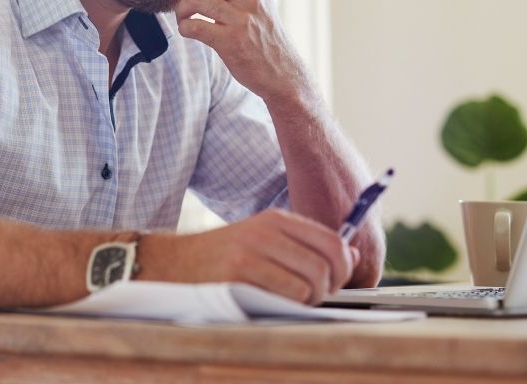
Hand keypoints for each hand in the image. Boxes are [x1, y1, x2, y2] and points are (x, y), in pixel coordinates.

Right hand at [138, 209, 358, 304]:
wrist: (174, 263)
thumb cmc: (225, 256)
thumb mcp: (264, 240)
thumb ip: (305, 245)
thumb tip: (351, 255)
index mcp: (278, 219)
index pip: (332, 240)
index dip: (344, 266)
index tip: (337, 281)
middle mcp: (268, 231)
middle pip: (327, 264)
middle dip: (330, 288)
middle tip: (315, 298)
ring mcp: (253, 251)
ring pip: (312, 282)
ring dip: (311, 301)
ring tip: (294, 303)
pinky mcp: (240, 273)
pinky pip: (289, 295)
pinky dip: (292, 306)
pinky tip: (276, 304)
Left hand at [175, 0, 304, 102]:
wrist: (281, 71)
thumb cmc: (263, 34)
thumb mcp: (259, 0)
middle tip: (183, 0)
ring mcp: (242, 19)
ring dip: (181, 8)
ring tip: (184, 17)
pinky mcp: (231, 42)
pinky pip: (194, 26)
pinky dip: (183, 28)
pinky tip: (188, 31)